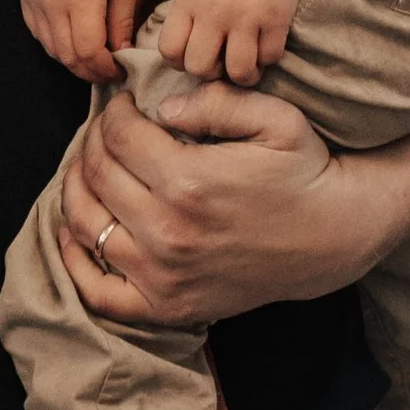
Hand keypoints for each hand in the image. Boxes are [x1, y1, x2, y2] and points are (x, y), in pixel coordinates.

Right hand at [20, 0, 144, 84]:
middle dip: (89, 70)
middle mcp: (51, 2)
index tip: (120, 68)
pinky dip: (54, 42)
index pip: (88, 52)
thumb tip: (121, 52)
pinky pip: (37, 31)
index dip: (104, 68)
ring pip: (50, 48)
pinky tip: (72, 36)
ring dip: (72, 59)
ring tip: (92, 56)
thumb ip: (122, 19)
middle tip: (108, 70)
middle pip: (67, 56)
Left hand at [58, 81, 374, 328]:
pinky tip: (74, 232)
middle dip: (94, 141)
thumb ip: (215, 103)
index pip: (118, 136)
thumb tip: (159, 109)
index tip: (123, 104)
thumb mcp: (276, 119)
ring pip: (86, 225)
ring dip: (76, 188)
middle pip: (97, 175)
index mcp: (189, 182)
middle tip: (106, 130)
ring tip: (89, 167)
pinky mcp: (168, 307)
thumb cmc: (305, 171)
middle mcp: (168, 232)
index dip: (113, 112)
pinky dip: (75, 263)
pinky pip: (99, 293)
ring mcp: (164, 275)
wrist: (334, 237)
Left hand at [151, 0, 307, 86]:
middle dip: (209, 72)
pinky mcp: (276, 18)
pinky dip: (268, 59)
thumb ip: (187, 10)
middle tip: (221, 63)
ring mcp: (246, 17)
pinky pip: (270, 57)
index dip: (178, 62)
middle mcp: (212, 12)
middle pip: (199, 68)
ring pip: (237, 72)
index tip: (192, 56)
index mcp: (187, 1)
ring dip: (242, 75)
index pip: (169, 51)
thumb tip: (181, 46)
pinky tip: (266, 47)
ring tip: (247, 66)